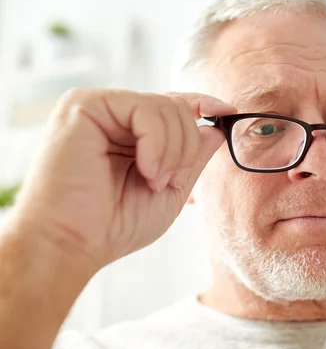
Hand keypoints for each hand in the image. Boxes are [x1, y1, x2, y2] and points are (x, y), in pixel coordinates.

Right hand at [9, 88, 235, 269]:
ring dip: (173, 151)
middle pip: (176, 107)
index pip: (172, 106)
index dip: (203, 104)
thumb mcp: (170, 190)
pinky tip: (145, 169)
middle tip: (169, 181)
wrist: (72, 244)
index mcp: (129, 133)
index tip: (229, 111)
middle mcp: (112, 115)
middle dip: (186, 148)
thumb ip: (192, 158)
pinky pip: (144, 109)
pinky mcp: (84, 105)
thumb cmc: (114, 224)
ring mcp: (97, 107)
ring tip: (154, 181)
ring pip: (166, 107)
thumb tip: (215, 129)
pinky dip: (157, 143)